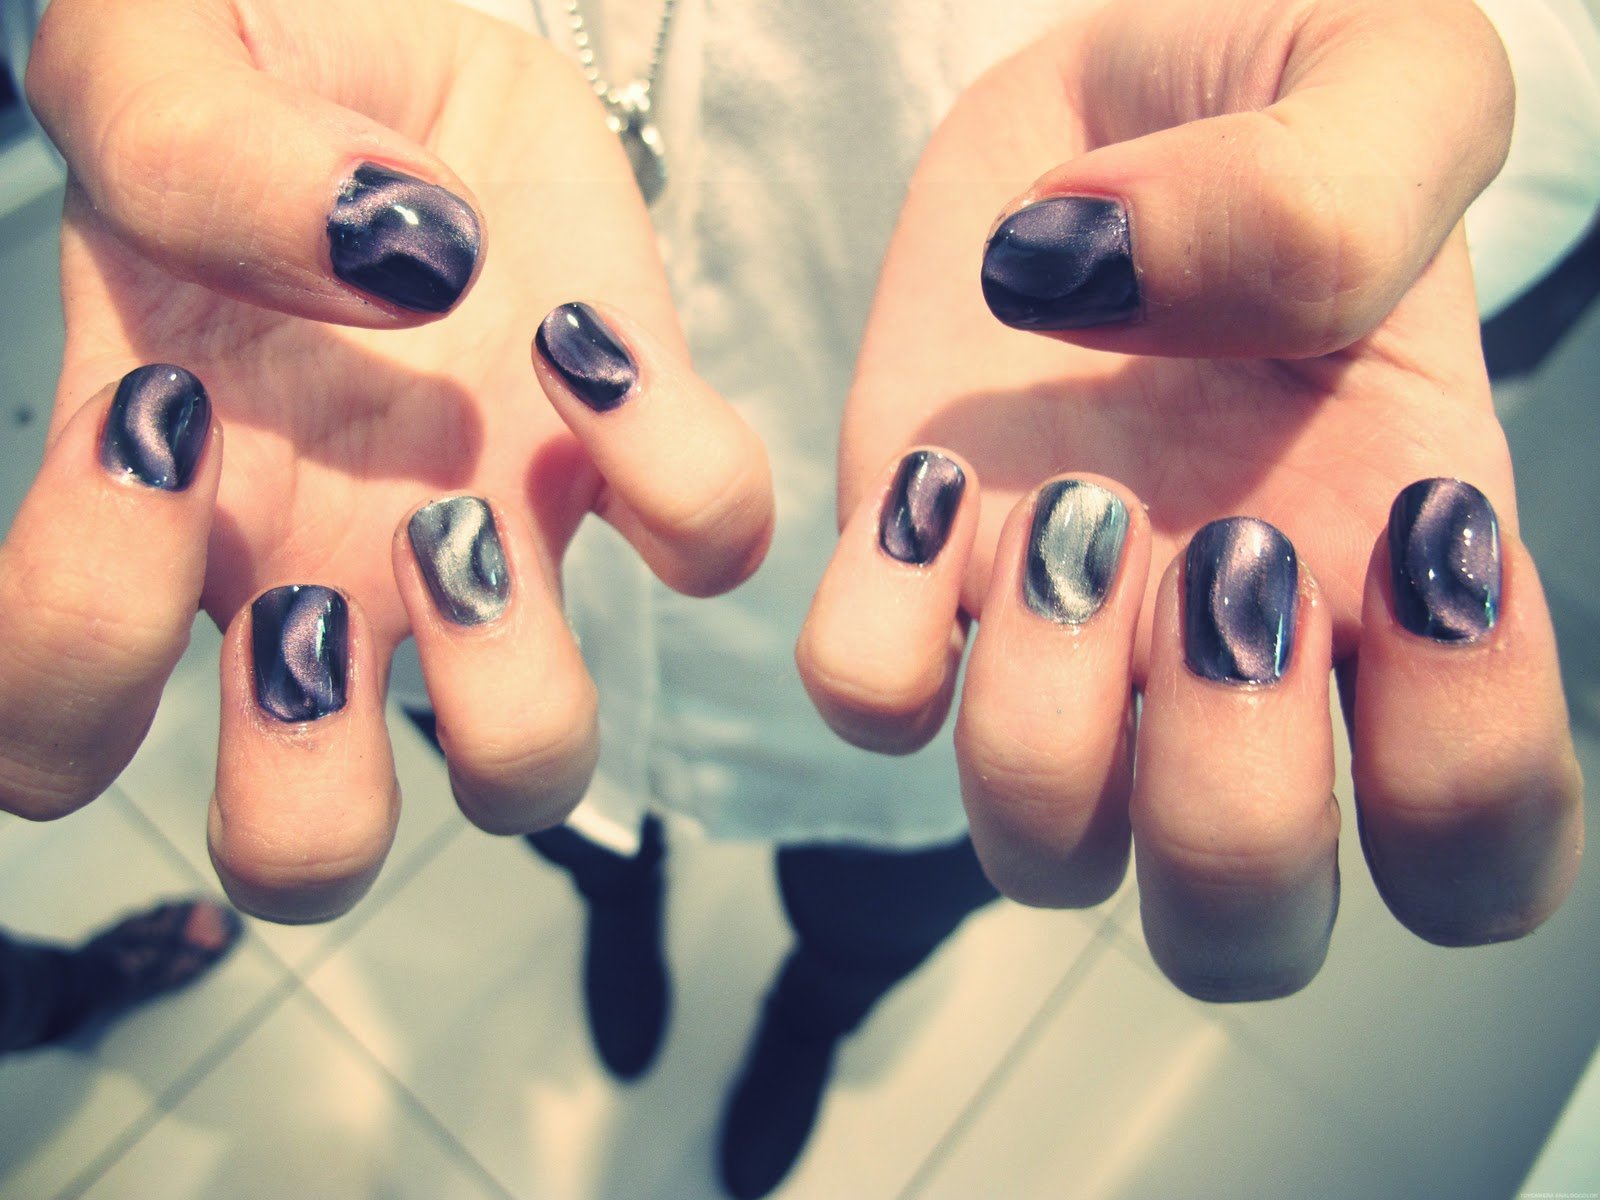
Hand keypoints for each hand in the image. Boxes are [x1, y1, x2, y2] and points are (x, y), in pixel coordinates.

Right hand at [0, 0, 771, 921]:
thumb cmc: (255, 68)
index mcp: (163, 511)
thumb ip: (182, 147)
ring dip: (509, 682)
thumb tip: (376, 257)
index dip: (80, 656)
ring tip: (464, 508)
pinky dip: (679, 468)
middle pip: (303, 846)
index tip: (155, 429)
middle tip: (313, 600)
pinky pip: (706, 543)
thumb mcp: (156, 60)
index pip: (52, 731)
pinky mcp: (630, 465)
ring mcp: (490, 541)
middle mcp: (319, 572)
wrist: (406, 48)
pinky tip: (593, 345)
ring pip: (527, 768)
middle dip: (312, 785)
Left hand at [798, 0, 1582, 998]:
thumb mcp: (1387, 86)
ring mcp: (1061, 640)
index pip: (1476, 852)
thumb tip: (1128, 307)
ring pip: (1043, 853)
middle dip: (1229, 802)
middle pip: (1239, 929)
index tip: (1417, 545)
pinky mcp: (912, 576)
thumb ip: (1341, 199)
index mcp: (1398, 589)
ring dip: (1048, 719)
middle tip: (1229, 563)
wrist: (1111, 90)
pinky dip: (881, 626)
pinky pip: (869, 701)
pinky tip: (937, 475)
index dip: (1463, 770)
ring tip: (1073, 505)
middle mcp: (1230, 662)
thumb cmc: (1278, 101)